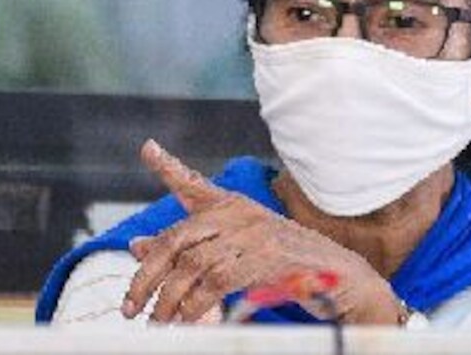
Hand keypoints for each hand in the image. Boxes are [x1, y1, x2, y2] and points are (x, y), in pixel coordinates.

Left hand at [121, 140, 403, 324]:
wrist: (342, 280)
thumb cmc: (285, 264)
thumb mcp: (235, 251)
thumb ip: (189, 247)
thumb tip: (137, 247)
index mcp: (232, 206)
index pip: (193, 185)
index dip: (169, 166)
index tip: (149, 148)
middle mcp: (240, 214)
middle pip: (178, 240)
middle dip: (147, 276)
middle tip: (129, 307)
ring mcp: (254, 234)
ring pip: (193, 266)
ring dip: (170, 300)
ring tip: (157, 321)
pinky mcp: (267, 259)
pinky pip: (217, 283)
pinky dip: (197, 306)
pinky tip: (186, 320)